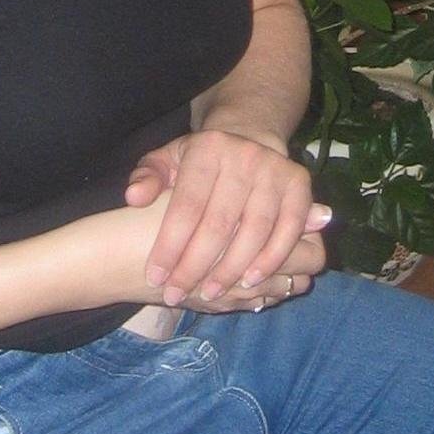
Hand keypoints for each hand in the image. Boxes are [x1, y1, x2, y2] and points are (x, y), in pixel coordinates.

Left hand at [124, 128, 328, 307]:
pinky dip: (271, 259)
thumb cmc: (199, 162)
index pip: (186, 205)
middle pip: (219, 223)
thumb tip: (134, 198)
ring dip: (232, 269)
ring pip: (254, 231)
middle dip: (196, 266)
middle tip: (177, 294)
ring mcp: (275, 170)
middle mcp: (244, 156)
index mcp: (207, 148)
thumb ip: (146, 178)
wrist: (249, 140)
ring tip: (209, 293)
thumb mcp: (166, 160)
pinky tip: (250, 282)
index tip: (155, 277)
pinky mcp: (299, 185)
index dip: (170, 246)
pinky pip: (287, 230)